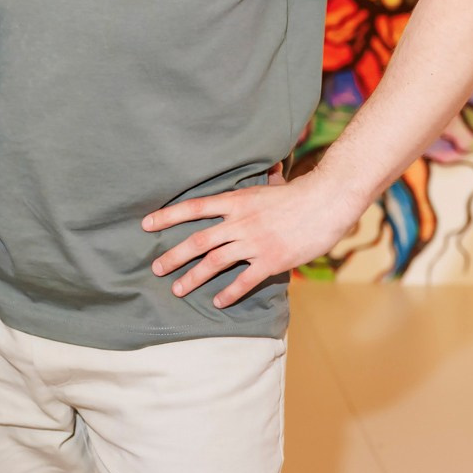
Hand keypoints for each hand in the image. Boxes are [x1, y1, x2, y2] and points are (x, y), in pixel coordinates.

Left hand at [141, 168, 360, 309]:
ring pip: (214, 262)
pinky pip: (244, 281)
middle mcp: (240, 222)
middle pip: (198, 240)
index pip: (194, 207)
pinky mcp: (271, 261)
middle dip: (173, 255)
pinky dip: (229, 292)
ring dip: (193, 277)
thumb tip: (267, 170)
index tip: (146, 224)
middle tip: (155, 266)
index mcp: (237, 201)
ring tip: (177, 289)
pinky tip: (218, 302)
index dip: (168, 216)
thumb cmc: (300, 193)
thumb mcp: (271, 184)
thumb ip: (260, 184)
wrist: (326, 203)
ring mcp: (254, 243)